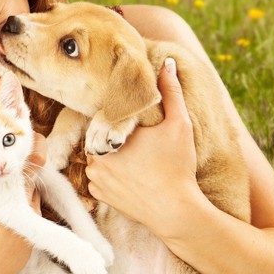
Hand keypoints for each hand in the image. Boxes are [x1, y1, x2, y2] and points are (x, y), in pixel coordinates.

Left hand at [85, 58, 201, 234]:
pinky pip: (98, 178)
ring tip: (133, 157)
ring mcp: (95, 177)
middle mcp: (95, 155)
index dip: (114, 115)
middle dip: (112, 135)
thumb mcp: (178, 123)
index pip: (102, 116)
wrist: (176, 210)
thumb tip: (167, 62)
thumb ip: (171, 91)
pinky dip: (109, 175)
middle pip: (98, 136)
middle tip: (133, 139)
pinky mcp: (99, 195)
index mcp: (108, 134)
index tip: (128, 120)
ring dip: (109, 155)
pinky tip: (128, 174)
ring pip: (97, 156)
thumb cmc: (177, 165)